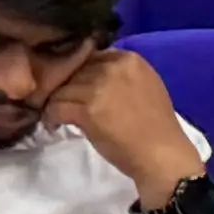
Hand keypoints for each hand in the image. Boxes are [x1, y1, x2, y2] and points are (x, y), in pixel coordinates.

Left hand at [43, 42, 208, 202]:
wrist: (162, 156)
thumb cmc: (155, 127)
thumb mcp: (144, 87)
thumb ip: (119, 76)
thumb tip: (88, 74)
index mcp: (130, 60)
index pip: (91, 57)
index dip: (79, 73)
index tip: (76, 88)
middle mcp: (114, 68)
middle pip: (74, 72)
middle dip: (66, 88)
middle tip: (62, 103)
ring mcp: (99, 87)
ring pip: (62, 89)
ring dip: (56, 103)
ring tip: (57, 116)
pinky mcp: (87, 109)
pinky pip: (56, 107)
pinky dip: (51, 117)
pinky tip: (54, 125)